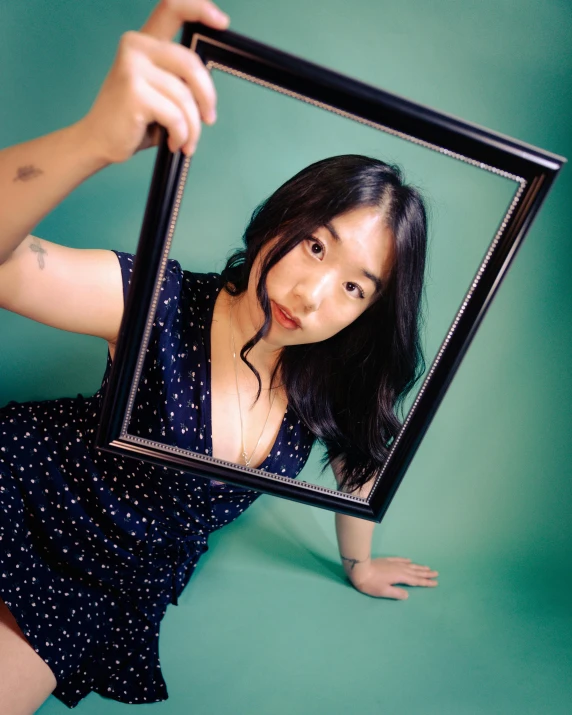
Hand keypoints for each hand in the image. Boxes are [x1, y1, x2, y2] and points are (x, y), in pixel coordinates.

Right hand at [77, 0, 228, 163]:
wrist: (100, 141)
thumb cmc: (136, 120)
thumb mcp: (162, 94)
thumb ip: (182, 81)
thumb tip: (209, 87)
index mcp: (145, 42)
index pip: (173, 8)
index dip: (201, 8)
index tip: (222, 22)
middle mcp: (136, 46)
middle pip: (191, 64)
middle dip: (207, 97)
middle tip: (209, 119)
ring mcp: (132, 67)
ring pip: (185, 97)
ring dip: (193, 126)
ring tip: (187, 141)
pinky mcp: (134, 92)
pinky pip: (176, 116)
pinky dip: (181, 135)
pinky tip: (174, 143)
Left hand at [347, 556, 438, 599]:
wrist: (359, 569)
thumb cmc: (371, 583)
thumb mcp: (384, 592)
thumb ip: (396, 594)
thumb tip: (407, 595)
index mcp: (400, 577)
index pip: (416, 581)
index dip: (426, 582)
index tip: (435, 583)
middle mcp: (399, 569)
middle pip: (415, 572)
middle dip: (426, 573)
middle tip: (436, 573)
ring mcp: (393, 564)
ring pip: (410, 565)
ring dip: (419, 567)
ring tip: (427, 567)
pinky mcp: (387, 561)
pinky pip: (400, 560)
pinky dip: (406, 560)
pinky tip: (410, 560)